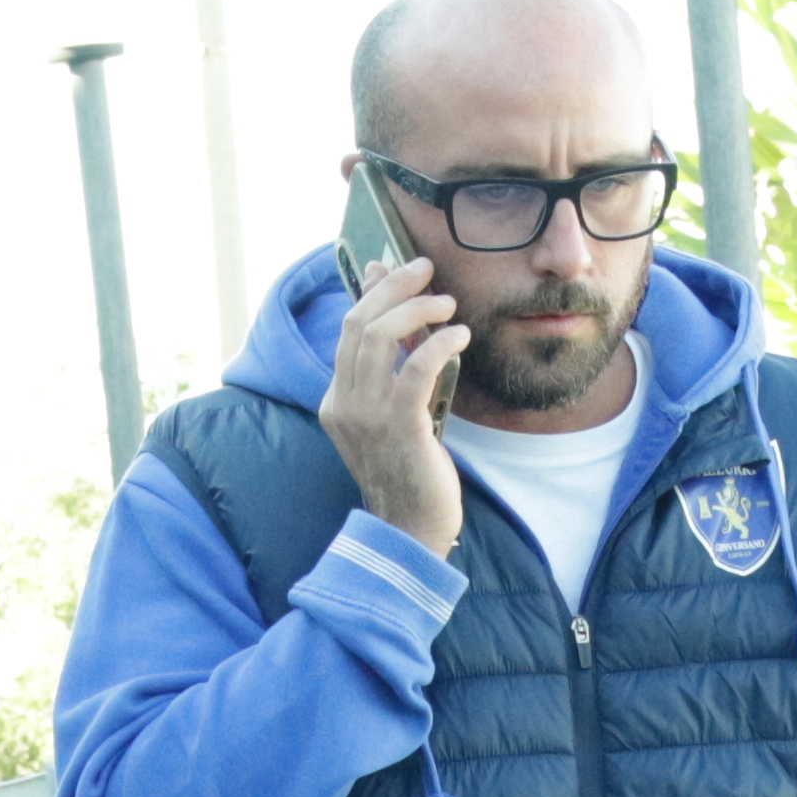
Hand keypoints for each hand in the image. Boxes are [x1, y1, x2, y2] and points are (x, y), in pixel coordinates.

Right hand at [319, 258, 466, 556]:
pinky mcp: (400, 424)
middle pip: (359, 323)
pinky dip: (439, 342)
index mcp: (335, 399)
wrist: (410, 529)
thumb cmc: (409, 471)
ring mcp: (367, 414)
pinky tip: (460, 335)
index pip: (348, 330)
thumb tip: (401, 317)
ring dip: (416, 309)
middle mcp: (343, 402)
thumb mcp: (394, 414)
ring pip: (379, 336)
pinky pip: (416, 367)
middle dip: (393, 286)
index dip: (373, 292)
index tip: (395, 266)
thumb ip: (393, 368)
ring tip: (447, 303)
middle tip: (425, 268)